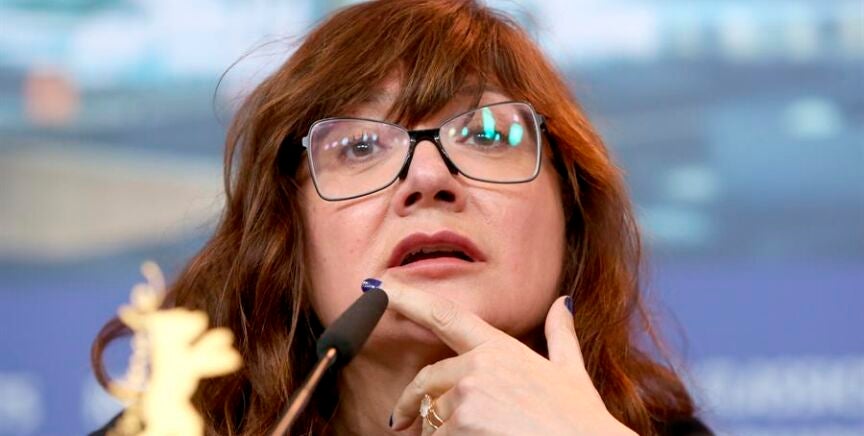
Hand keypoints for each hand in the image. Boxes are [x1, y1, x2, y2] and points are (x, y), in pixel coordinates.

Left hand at [382, 283, 636, 434]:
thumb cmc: (581, 420)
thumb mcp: (571, 373)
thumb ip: (560, 336)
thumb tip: (563, 302)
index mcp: (500, 348)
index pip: (444, 315)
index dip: (407, 298)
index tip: (377, 286)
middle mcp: (479, 365)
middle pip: (426, 381)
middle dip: (410, 402)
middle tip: (400, 422)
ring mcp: (469, 395)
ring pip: (432, 419)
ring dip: (441, 433)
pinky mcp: (463, 424)